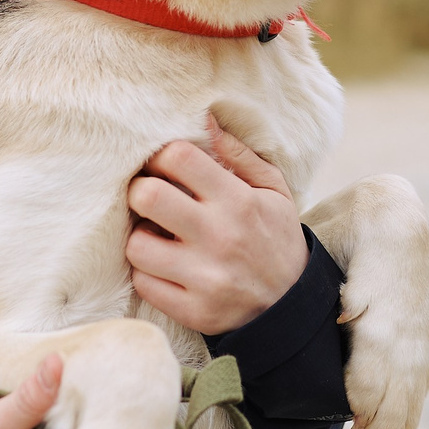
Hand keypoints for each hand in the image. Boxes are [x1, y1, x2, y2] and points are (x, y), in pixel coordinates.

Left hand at [125, 116, 309, 335]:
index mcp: (238, 201)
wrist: (291, 308)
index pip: (179, 157)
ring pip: (136, 245)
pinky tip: (164, 267)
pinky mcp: (193, 310)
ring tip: (156, 236)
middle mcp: (220, 238)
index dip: (161, 156)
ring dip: (140, 237)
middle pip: (147, 196)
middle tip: (149, 198)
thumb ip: (237, 155)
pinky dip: (147, 273)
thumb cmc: (275, 238)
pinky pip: (142, 283)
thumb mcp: (272, 191)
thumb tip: (203, 118)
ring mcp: (205, 278)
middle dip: (140, 191)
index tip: (162, 166)